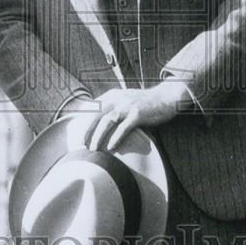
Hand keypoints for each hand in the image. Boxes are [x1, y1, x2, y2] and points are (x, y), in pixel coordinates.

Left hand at [71, 82, 192, 151]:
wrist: (166, 97)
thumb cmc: (144, 103)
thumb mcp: (125, 100)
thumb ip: (113, 108)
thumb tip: (99, 124)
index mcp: (112, 95)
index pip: (93, 109)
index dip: (84, 122)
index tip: (79, 136)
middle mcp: (118, 98)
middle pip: (97, 115)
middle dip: (88, 130)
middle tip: (82, 144)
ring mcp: (128, 105)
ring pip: (108, 121)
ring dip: (98, 136)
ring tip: (93, 149)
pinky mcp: (138, 114)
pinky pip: (124, 127)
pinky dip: (116, 137)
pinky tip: (111, 147)